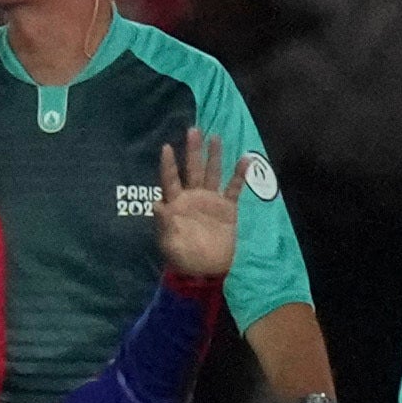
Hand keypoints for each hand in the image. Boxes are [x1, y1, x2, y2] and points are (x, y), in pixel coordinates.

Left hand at [147, 131, 241, 295]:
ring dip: (213, 156)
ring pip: (212, 173)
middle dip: (192, 151)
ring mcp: (211, 201)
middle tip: (193, 130)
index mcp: (176, 203)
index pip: (170, 179)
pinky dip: (239, 175)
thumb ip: (164, 223)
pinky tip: (244, 159)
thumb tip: (157, 204)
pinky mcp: (228, 208)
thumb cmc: (184, 258)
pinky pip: (234, 189)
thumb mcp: (170, 244)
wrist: (209, 271)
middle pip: (192, 169)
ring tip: (215, 137)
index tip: (166, 147)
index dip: (168, 164)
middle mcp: (193, 197)